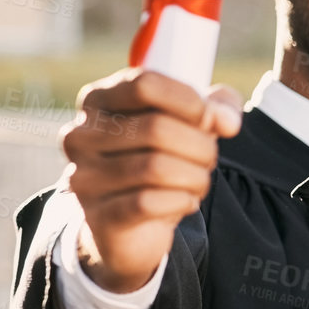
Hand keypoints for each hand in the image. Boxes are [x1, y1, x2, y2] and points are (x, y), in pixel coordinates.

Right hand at [61, 68, 241, 292]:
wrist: (135, 225)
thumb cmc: (163, 160)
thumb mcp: (189, 125)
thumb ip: (215, 108)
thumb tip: (227, 121)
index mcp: (98, 101)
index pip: (145, 84)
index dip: (190, 101)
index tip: (210, 120)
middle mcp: (81, 135)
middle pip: (157, 128)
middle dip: (201, 146)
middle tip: (209, 160)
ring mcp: (83, 176)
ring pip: (157, 168)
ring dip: (196, 177)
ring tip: (198, 182)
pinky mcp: (97, 215)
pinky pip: (150, 203)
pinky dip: (182, 202)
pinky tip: (185, 202)